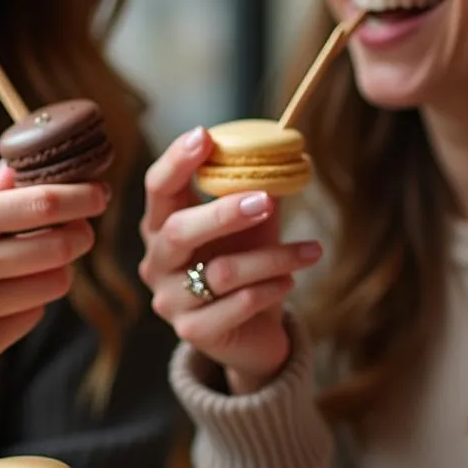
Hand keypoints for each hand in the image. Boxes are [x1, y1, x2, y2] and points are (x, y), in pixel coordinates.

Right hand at [0, 164, 109, 438]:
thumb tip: (29, 159)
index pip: (40, 203)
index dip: (83, 197)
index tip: (101, 192)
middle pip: (60, 245)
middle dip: (79, 235)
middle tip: (79, 230)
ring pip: (55, 284)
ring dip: (56, 272)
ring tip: (33, 266)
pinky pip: (33, 316)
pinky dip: (28, 304)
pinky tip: (2, 299)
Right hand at [139, 128, 321, 393]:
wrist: (252, 331)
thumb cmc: (246, 264)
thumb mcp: (251, 225)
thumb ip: (257, 191)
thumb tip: (284, 152)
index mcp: (161, 225)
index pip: (158, 187)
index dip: (176, 161)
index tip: (204, 135)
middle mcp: (156, 262)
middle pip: (177, 231)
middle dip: (223, 213)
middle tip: (265, 199)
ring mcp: (170, 300)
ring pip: (220, 272)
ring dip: (272, 258)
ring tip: (311, 250)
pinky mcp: (193, 332)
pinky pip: (235, 305)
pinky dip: (269, 290)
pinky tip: (289, 282)